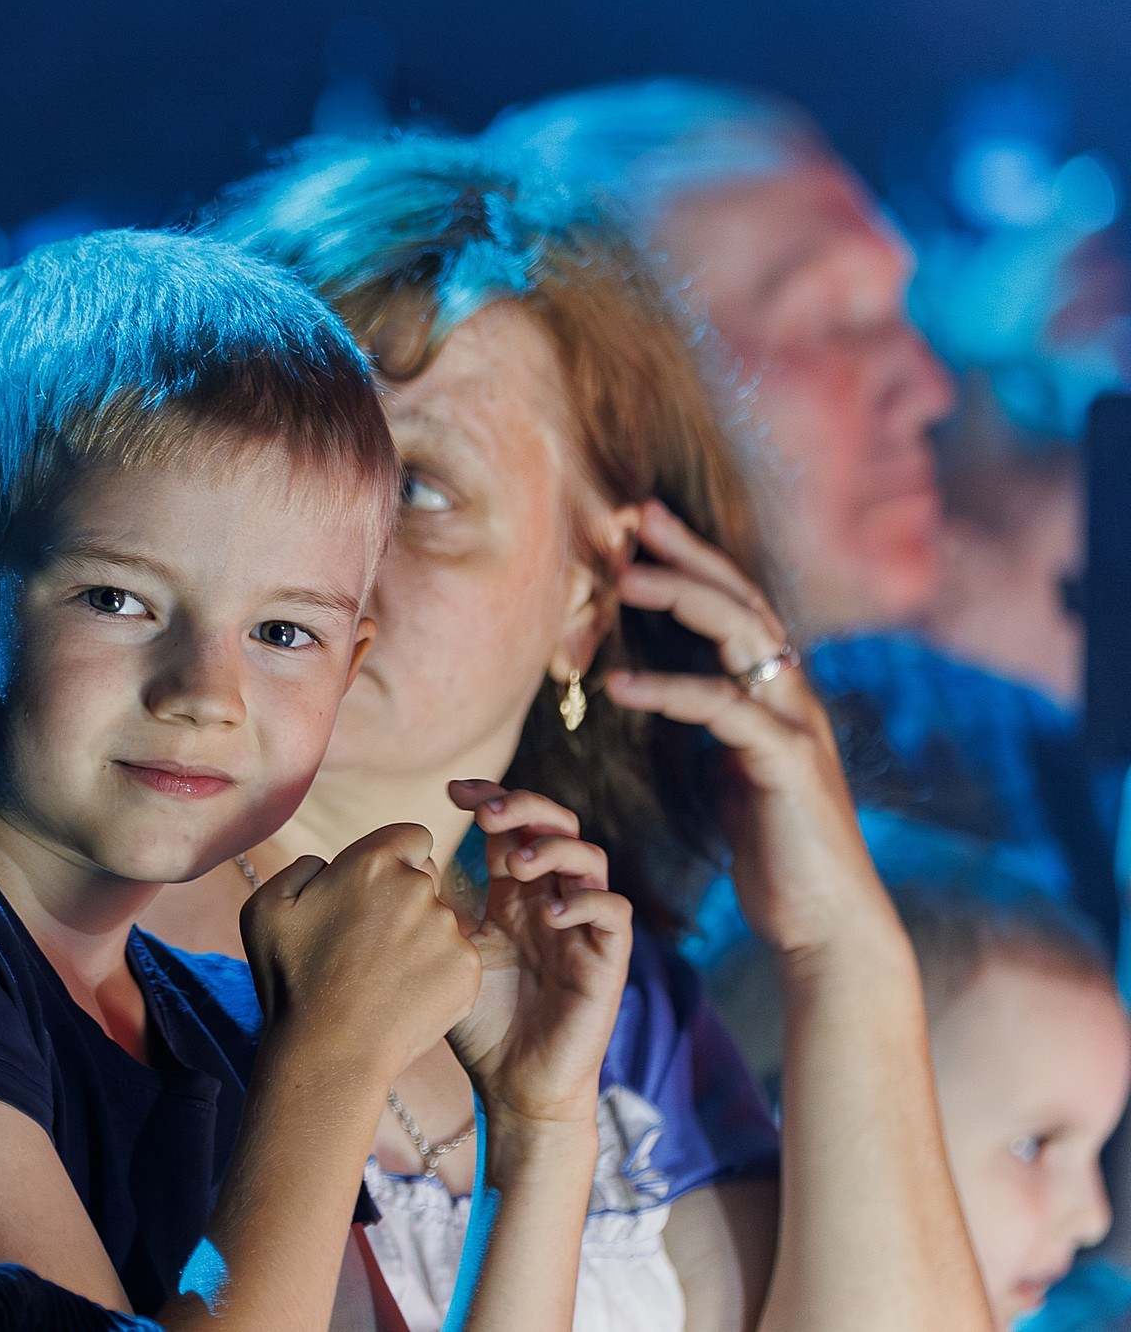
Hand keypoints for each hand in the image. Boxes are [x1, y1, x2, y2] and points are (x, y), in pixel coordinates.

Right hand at [241, 822, 482, 1080]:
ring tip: (380, 978)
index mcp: (372, 862)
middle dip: (403, 899)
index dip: (395, 859)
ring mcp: (447, 929)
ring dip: (419, 939)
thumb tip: (328, 863)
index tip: (374, 891)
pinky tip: (401, 997)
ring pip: (440, 921)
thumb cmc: (290, 980)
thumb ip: (302, 867)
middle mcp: (418, 887)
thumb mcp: (265, 907)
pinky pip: (455, 959)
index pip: (412, 837)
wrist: (329, 1052)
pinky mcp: (466, 969)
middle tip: (367, 944)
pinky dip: (435, 974)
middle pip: (426, 879)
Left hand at [444, 782, 632, 1125]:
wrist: (515, 1087)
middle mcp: (552, 900)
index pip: (512, 827)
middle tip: (489, 814)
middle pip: (556, 826)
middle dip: (525, 808)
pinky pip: (613, 911)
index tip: (453, 791)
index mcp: (514, 894)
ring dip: (552, 850)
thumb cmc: (483, 1023)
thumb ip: (437, 910)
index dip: (491, 798)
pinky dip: (583, 903)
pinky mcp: (608, 960)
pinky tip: (547, 915)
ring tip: (515, 867)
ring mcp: (583, 927)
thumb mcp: (452, 954)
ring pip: (589, 858)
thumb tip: (400, 862)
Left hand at [602, 499, 889, 956]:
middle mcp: (793, 698)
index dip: (695, 563)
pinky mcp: (787, 766)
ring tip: (623, 580)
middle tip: (634, 517)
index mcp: (776, 696)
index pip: (737, 608)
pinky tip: (619, 687)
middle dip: (689, 555)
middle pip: (743, 601)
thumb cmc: (775, 854)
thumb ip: (714, 731)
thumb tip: (677, 699)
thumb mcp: (732, 776)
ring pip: (743, 638)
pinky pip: (724, 711)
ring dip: (682, 600)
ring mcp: (796, 727)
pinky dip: (669, 692)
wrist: (823, 925)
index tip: (643, 528)